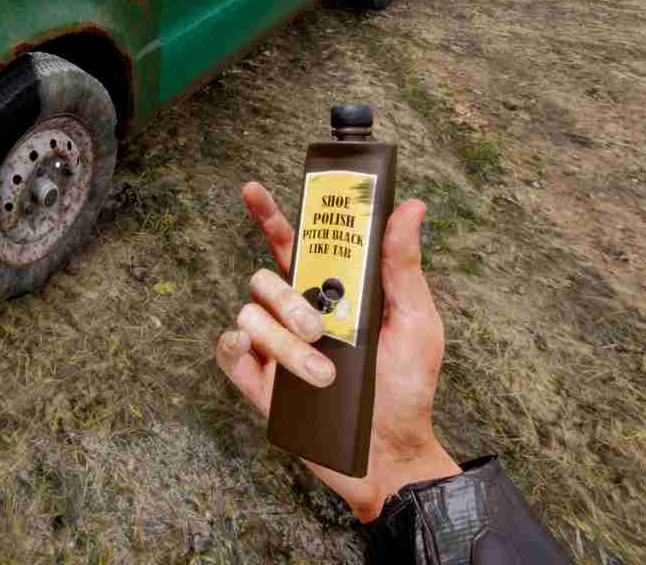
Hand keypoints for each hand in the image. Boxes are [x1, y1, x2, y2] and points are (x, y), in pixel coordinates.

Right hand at [216, 182, 460, 521]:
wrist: (390, 455)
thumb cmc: (409, 387)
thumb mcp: (416, 320)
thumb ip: (402, 265)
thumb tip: (409, 207)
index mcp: (330, 291)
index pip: (293, 243)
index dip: (270, 214)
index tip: (251, 189)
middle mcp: (295, 312)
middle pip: (264, 277)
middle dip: (288, 300)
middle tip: (320, 332)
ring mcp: (273, 346)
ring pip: (250, 314)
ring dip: (285, 344)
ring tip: (321, 376)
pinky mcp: (257, 381)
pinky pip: (228, 348)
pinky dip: (240, 348)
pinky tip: (264, 364)